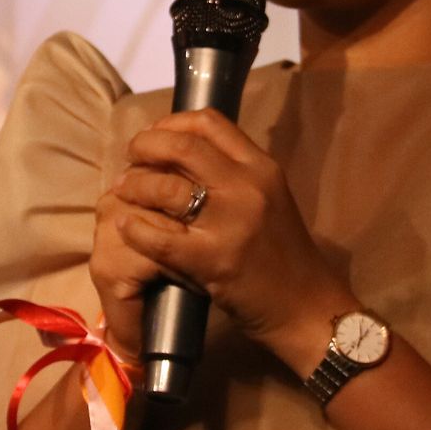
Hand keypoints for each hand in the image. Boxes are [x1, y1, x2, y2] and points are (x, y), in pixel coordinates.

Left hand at [106, 109, 357, 372]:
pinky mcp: (213, 260)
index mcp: (262, 167)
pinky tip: (126, 227)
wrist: (306, 307)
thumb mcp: (268, 199)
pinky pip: (159, 237)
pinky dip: (135, 228)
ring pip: (165, 188)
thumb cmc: (282, 254)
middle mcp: (248, 186)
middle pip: (182, 147)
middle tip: (131, 158)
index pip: (209, 122)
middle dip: (146, 146)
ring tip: (124, 191)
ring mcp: (231, 223)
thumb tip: (179, 153)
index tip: (155, 135)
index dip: (172, 123)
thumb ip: (232, 174)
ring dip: (135, 186)